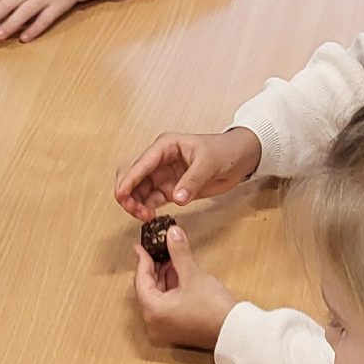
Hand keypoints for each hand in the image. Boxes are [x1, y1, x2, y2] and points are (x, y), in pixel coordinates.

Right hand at [114, 124, 262, 214]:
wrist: (240, 158)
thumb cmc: (225, 151)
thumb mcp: (209, 163)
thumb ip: (192, 181)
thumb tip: (176, 198)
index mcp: (165, 146)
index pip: (140, 163)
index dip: (129, 179)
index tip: (122, 195)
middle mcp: (159, 160)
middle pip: (132, 175)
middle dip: (127, 192)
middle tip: (134, 210)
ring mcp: (163, 175)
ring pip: (138, 190)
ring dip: (136, 203)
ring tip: (145, 217)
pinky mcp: (170, 189)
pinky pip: (151, 199)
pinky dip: (147, 208)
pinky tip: (150, 217)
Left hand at [133, 220, 235, 353]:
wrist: (235, 331)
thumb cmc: (214, 307)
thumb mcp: (194, 275)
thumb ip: (179, 253)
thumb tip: (172, 232)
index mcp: (153, 312)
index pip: (141, 281)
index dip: (143, 260)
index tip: (141, 246)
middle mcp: (153, 323)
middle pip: (147, 290)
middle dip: (154, 269)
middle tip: (157, 249)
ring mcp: (164, 329)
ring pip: (156, 298)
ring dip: (163, 279)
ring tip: (170, 259)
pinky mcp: (175, 330)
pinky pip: (165, 306)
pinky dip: (169, 291)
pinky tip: (177, 275)